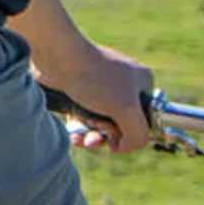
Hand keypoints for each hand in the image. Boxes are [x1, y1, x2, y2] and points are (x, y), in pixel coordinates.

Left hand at [33, 42, 160, 154]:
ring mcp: (102, 88)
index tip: (115, 137)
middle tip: (96, 135)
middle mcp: (125, 84)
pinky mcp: (81, 92)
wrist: (57, 58)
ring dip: (92, 136)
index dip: (130, 135)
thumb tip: (128, 147)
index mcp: (142, 83)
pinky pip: (85, 119)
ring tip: (82, 138)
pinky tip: (74, 135)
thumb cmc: (94, 78)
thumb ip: (138, 134)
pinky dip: (80, 129)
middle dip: (106, 137)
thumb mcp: (126, 110)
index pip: (145, 121)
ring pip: (101, 124)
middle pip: (122, 125)